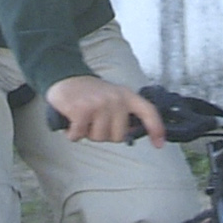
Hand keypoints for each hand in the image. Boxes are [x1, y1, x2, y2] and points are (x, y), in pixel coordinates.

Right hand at [45, 74, 164, 145]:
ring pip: (99, 137)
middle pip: (118, 136)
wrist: (64, 78)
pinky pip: (80, 135)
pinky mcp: (82, 109)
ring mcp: (99, 104)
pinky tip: (71, 122)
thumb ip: (124, 113)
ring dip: (87, 133)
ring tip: (83, 119)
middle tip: (94, 122)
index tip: (159, 144)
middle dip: (104, 134)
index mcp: (126, 96)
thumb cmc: (88, 93)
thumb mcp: (112, 97)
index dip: (156, 129)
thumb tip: (132, 133)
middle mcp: (115, 99)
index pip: (148, 112)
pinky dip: (73, 134)